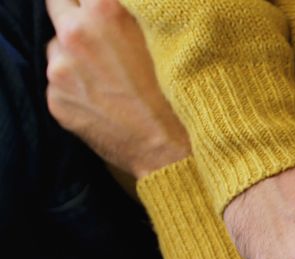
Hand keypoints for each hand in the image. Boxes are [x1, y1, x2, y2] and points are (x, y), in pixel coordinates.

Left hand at [44, 0, 189, 177]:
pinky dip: (76, 87)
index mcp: (104, 10)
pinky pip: (59, 82)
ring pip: (58, 47)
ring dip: (75, 54)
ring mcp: (61, 68)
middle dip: (77, 16)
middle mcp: (75, 34)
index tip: (104, 13)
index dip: (95, 3)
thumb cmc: (179, 94)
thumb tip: (114, 9)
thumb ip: (128, 15)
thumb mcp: (161, 38)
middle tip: (100, 34)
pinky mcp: (56, 99)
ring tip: (109, 76)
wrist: (172, 150)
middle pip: (58, 5)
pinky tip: (105, 100)